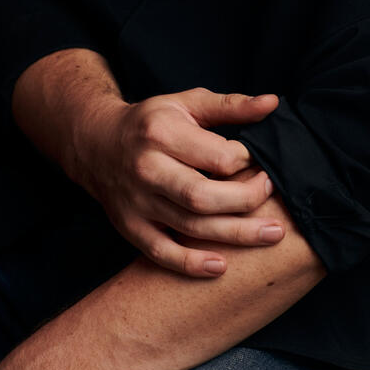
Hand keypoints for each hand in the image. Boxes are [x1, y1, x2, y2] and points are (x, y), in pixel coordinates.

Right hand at [71, 86, 283, 276]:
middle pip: (203, 196)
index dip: (247, 161)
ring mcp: (136, 201)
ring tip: (272, 233)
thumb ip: (231, 106)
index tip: (260, 162)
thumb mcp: (187, 104)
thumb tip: (272, 103)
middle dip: (246, 201)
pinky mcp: (130, 226)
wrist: (97, 143)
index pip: (217, 155)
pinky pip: (162, 252)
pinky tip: (222, 266)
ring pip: (190, 227)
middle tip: (272, 196)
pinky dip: (191, 264)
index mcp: (162, 132)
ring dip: (235, 235)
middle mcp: (147, 168)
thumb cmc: (152, 122)